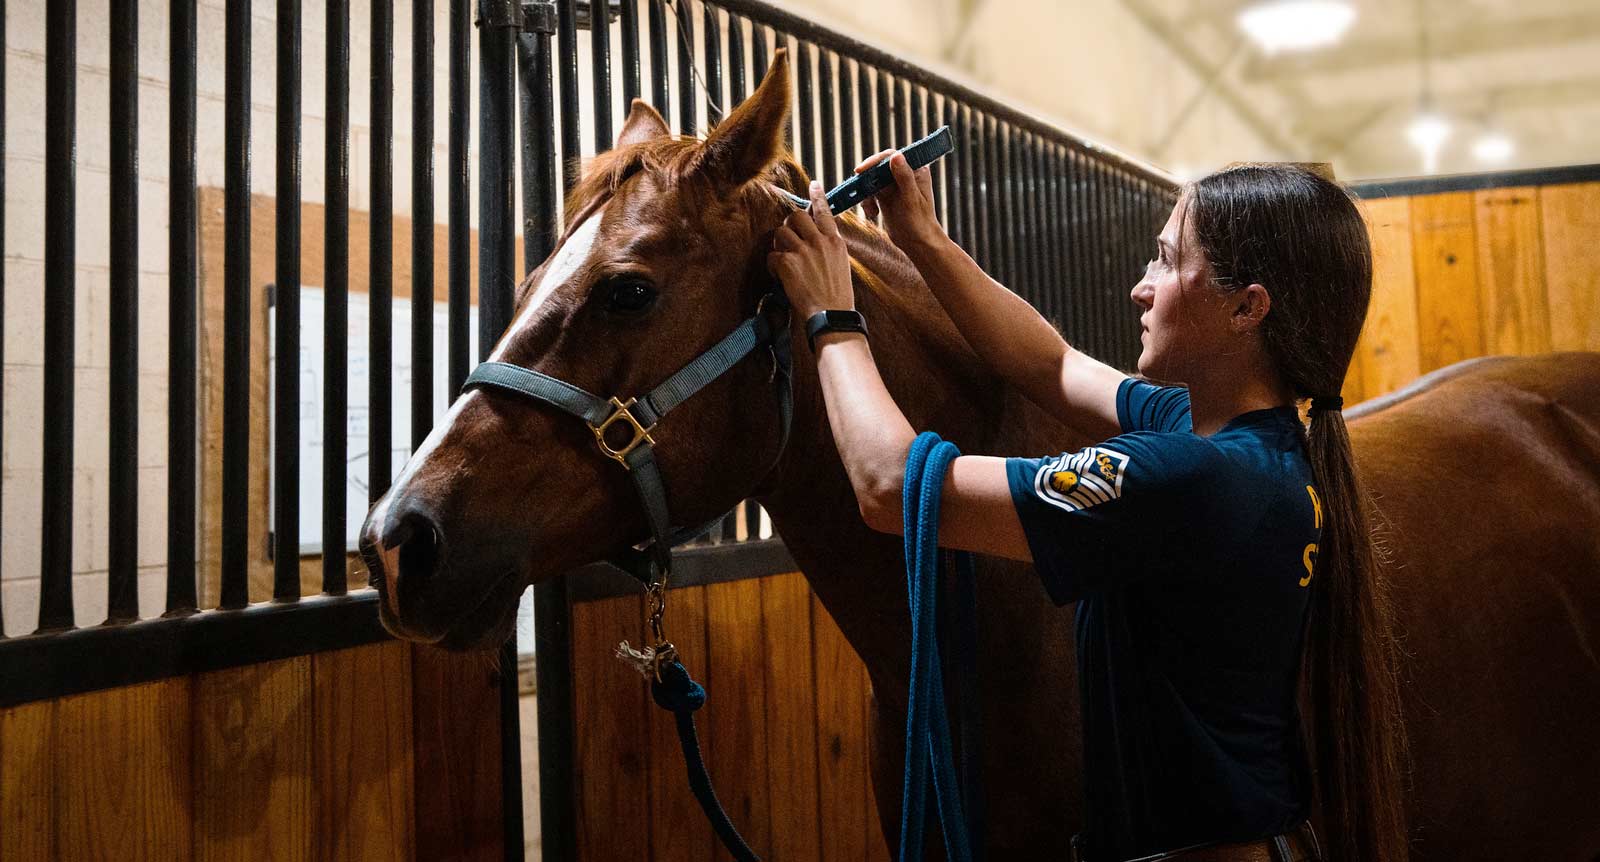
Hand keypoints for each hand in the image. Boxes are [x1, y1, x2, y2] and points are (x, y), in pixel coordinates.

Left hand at [768, 180, 854, 319]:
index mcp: (835, 241)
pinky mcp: (788, 263)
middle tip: (789, 239)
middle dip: (789, 225)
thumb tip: (816, 238)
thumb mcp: (841, 265)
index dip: (817, 197)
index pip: (825, 211)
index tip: (814, 185)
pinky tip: (780, 278)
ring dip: (779, 246)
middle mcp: (819, 241)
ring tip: (785, 261)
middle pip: (796, 216)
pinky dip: (773, 267)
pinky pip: (772, 255)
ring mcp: (803, 251)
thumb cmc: (837, 296)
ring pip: (781, 232)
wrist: (831, 315)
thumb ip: (829, 247)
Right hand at [857, 149, 941, 249]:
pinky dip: (867, 202)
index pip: (892, 157)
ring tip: (871, 211)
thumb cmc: (920, 222)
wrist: (917, 243)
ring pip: (872, 180)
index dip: (875, 161)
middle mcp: (904, 174)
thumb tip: (896, 156)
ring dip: (867, 194)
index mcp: (915, 170)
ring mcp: (894, 185)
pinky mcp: (886, 196)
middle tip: (859, 189)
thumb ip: (904, 177)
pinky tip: (872, 214)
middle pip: (879, 167)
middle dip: (868, 180)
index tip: (861, 171)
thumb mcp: (911, 199)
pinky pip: (870, 193)